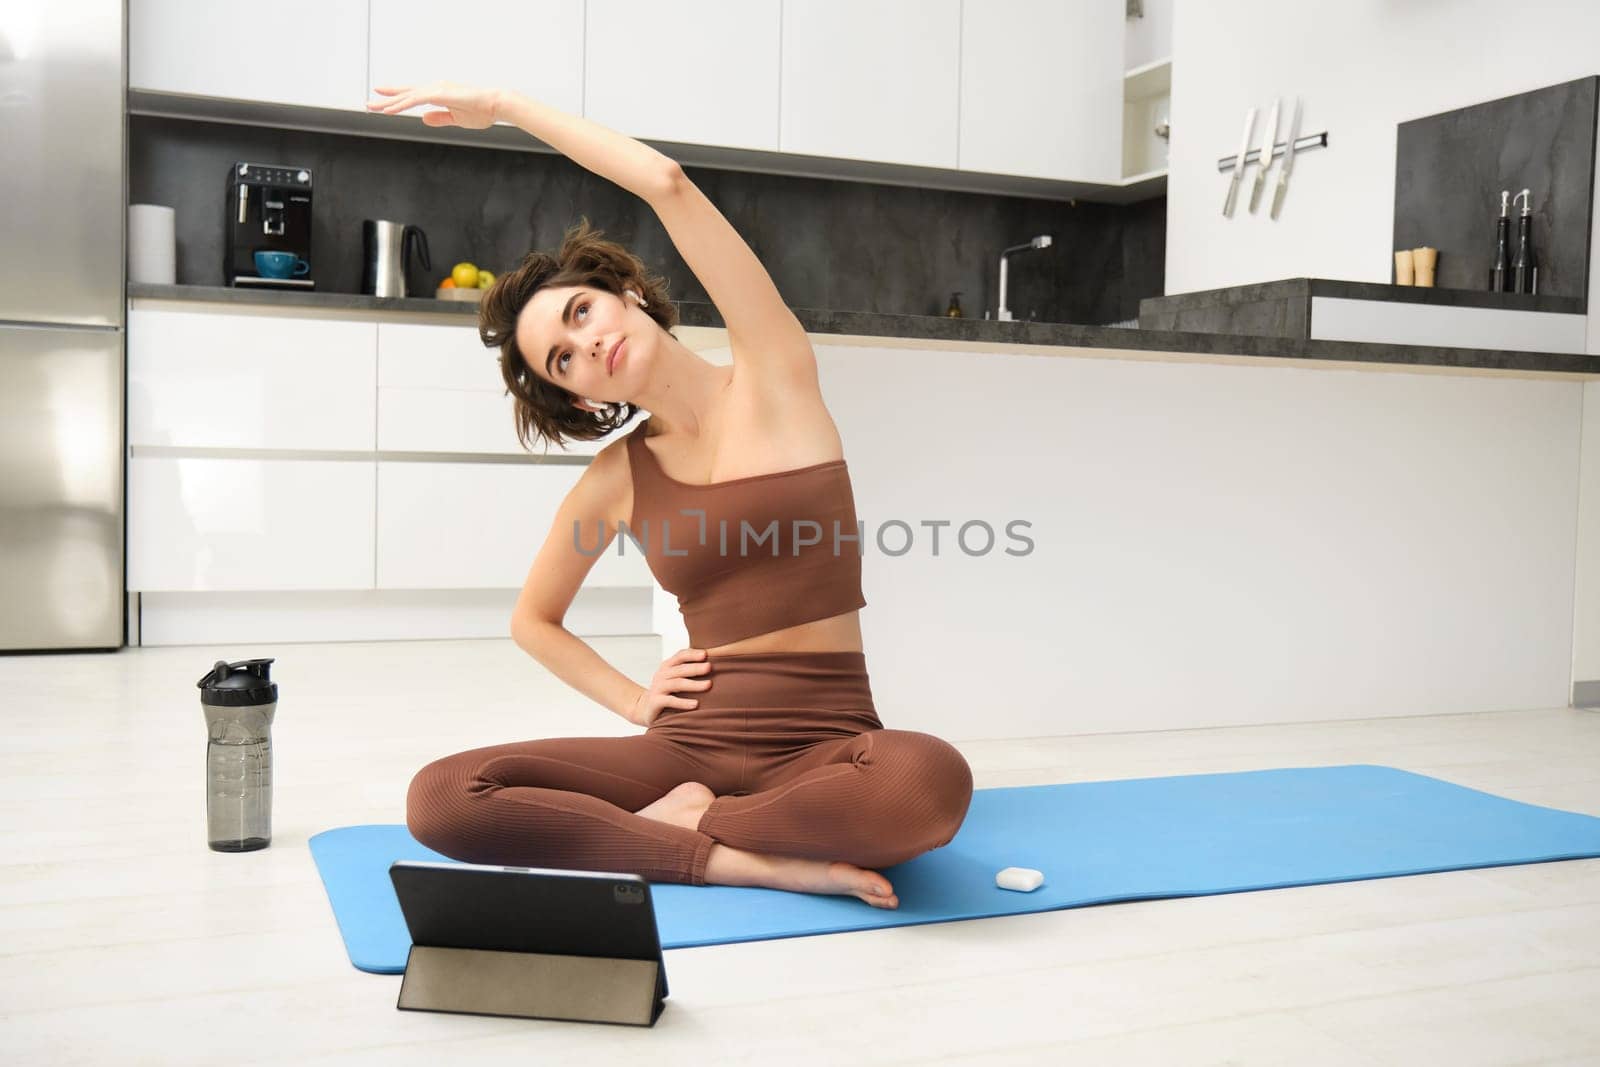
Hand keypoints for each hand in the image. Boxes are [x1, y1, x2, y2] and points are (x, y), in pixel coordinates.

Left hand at [366, 81, 501, 129]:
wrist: (495, 105)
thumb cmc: (481, 111)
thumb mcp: (456, 118)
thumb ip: (440, 118)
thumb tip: (424, 119)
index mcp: (439, 93)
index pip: (413, 94)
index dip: (397, 96)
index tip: (382, 96)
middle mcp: (435, 88)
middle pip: (406, 93)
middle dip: (387, 99)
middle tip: (370, 102)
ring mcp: (436, 89)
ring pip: (407, 96)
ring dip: (389, 102)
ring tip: (373, 107)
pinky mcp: (439, 94)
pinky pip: (415, 99)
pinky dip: (401, 104)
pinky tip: (390, 109)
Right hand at [629, 648, 710, 727]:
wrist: (645, 708)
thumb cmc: (666, 691)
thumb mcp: (674, 677)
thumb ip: (687, 670)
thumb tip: (713, 663)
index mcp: (667, 666)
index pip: (680, 656)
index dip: (692, 654)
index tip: (706, 654)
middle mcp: (662, 675)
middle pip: (680, 669)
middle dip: (696, 668)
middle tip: (710, 667)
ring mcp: (658, 688)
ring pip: (677, 684)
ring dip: (693, 684)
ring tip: (708, 685)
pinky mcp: (656, 702)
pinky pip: (670, 701)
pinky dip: (683, 702)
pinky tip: (696, 704)